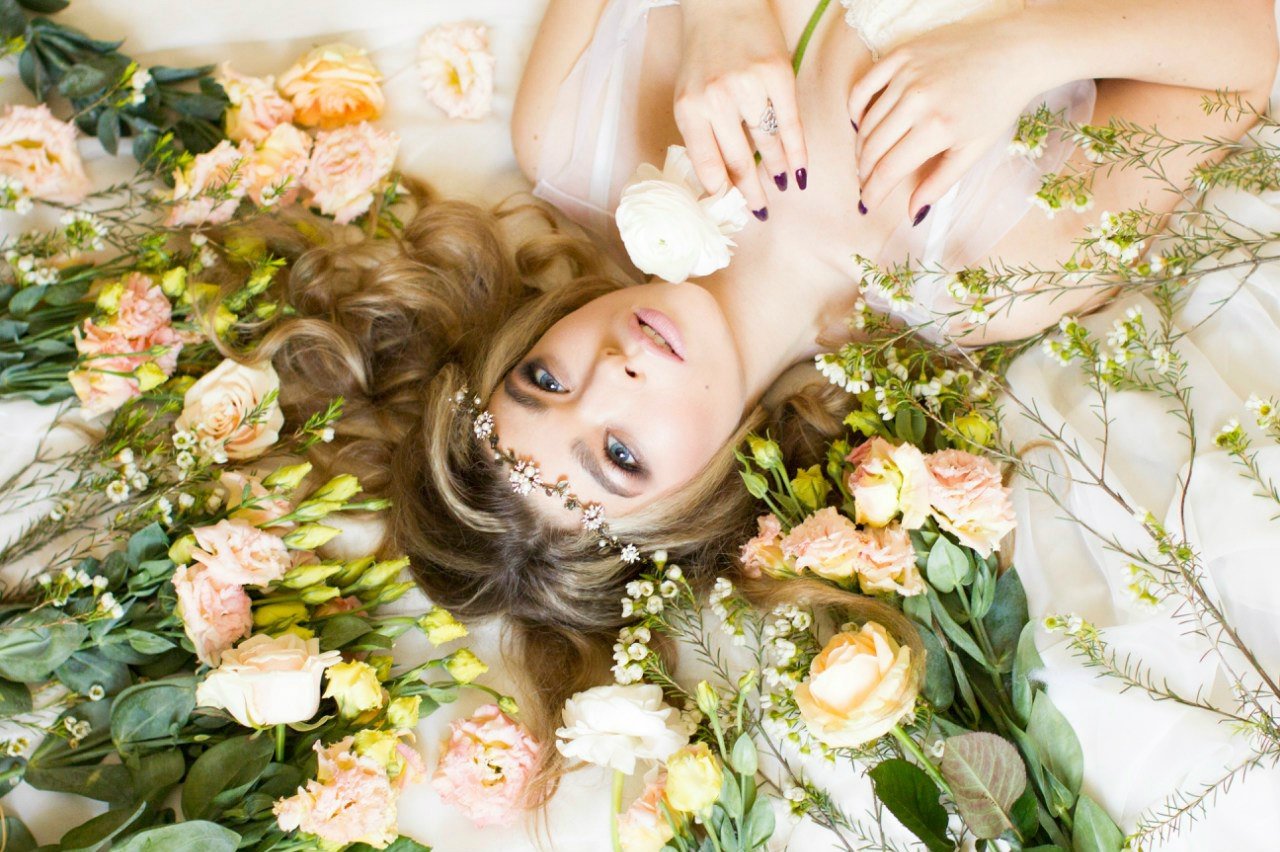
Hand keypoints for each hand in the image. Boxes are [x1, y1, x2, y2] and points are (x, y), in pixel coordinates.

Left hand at [675, 0, 807, 216]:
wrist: (722, 4)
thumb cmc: (703, 54)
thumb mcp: (688, 95)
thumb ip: (700, 133)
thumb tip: (720, 179)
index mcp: (690, 109)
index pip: (708, 165)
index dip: (721, 193)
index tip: (731, 209)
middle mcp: (717, 100)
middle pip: (739, 160)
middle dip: (751, 192)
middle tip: (760, 210)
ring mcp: (749, 87)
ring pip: (767, 143)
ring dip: (776, 170)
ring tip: (781, 186)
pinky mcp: (777, 74)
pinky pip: (790, 122)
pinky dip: (796, 149)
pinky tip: (799, 168)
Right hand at [848, 20, 1039, 221]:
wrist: (1016, 52)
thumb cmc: (998, 102)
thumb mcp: (973, 150)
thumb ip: (939, 183)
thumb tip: (913, 213)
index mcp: (937, 128)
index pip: (888, 170)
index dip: (872, 192)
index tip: (866, 204)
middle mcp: (917, 100)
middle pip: (871, 149)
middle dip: (864, 173)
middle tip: (867, 183)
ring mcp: (906, 74)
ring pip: (865, 122)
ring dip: (861, 147)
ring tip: (867, 159)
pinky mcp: (901, 54)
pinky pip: (862, 86)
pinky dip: (855, 109)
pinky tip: (861, 123)